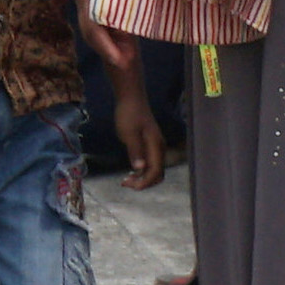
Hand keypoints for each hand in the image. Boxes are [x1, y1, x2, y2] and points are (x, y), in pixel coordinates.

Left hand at [109, 76, 169, 190]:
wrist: (131, 99)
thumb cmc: (129, 114)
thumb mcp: (129, 132)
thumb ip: (135, 150)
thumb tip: (140, 168)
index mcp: (156, 146)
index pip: (155, 171)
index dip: (144, 182)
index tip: (130, 185)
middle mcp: (159, 148)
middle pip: (158, 174)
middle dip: (144, 183)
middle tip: (126, 183)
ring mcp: (155, 147)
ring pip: (154, 170)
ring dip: (142, 178)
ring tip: (126, 180)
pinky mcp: (150, 145)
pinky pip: (150, 164)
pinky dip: (141, 171)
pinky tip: (130, 172)